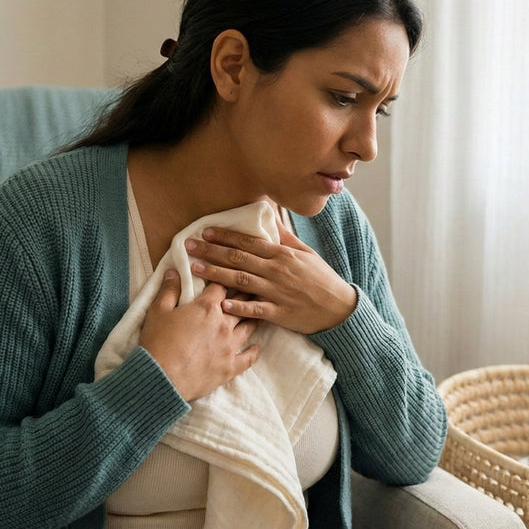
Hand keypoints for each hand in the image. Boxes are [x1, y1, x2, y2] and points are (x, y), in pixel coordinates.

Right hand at [138, 270, 260, 401]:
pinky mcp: (230, 367)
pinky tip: (257, 347)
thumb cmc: (158, 342)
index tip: (228, 274)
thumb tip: (175, 271)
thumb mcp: (158, 311)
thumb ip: (169, 289)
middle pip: (240, 304)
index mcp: (207, 307)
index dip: (223, 278)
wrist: (162, 378)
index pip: (221, 286)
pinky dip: (253, 352)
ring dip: (254, 318)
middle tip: (254, 285)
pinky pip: (248, 358)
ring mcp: (229, 346)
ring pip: (249, 327)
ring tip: (260, 311)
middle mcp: (223, 324)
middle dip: (246, 293)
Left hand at [185, 221, 356, 334]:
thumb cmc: (320, 279)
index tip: (206, 231)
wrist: (339, 308)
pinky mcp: (279, 313)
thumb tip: (271, 214)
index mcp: (282, 255)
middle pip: (238, 259)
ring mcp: (277, 292)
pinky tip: (221, 304)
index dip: (225, 236)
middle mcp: (276, 271)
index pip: (248, 243)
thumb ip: (284, 236)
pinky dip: (239, 307)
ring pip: (241, 281)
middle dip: (212, 251)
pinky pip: (255, 310)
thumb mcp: (305, 252)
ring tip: (196, 269)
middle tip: (189, 246)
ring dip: (216, 274)